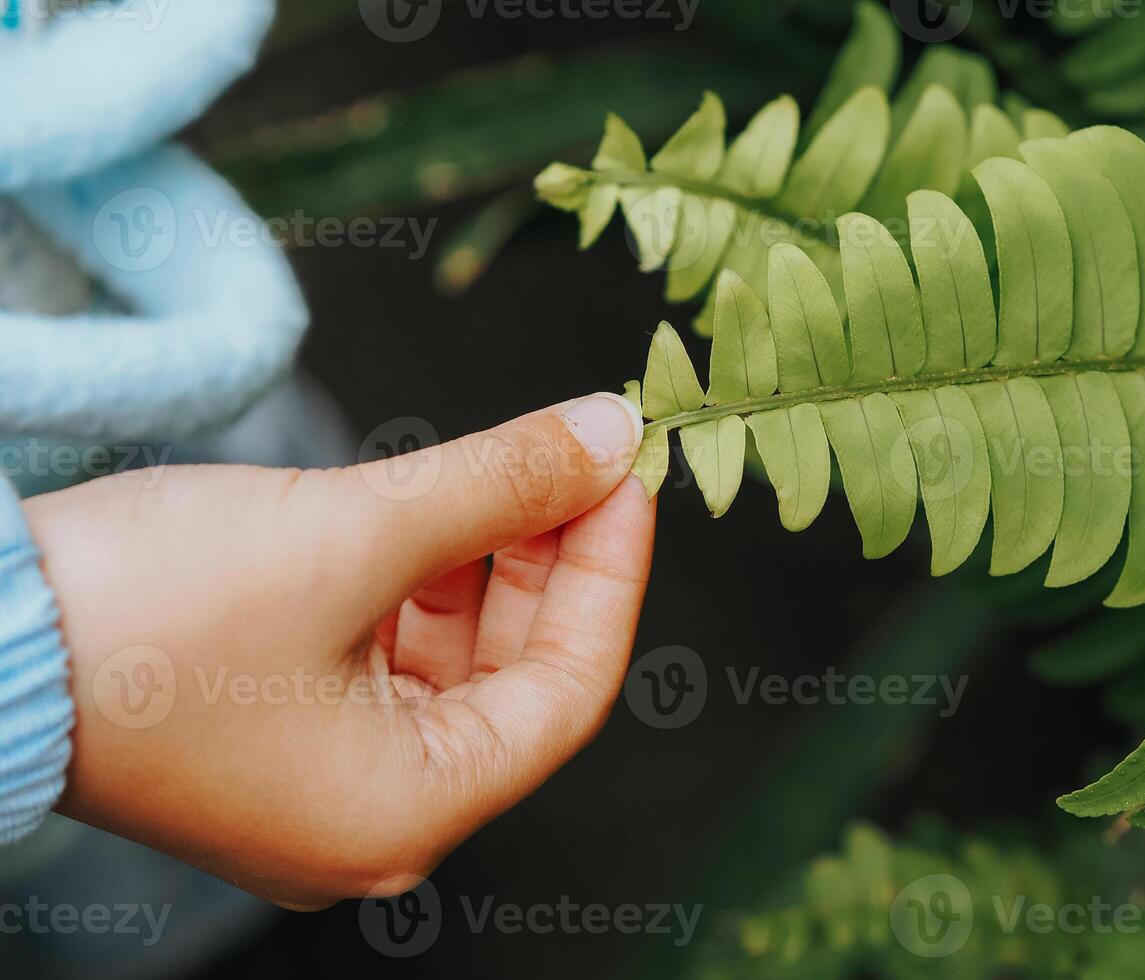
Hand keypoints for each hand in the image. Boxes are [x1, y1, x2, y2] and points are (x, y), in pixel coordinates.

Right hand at [22, 393, 652, 909]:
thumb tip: (609, 434)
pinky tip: (436, 507)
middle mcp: (371, 819)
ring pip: (450, 661)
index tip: (628, 473)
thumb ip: (497, 482)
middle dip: (550, 556)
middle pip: (514, 675)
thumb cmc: (137, 613)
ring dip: (485, 560)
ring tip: (512, 466)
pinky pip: (384, 657)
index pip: (569, 692)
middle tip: (580, 457)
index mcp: (404, 814)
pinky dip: (419, 582)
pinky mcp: (274, 730)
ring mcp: (318, 780)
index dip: (611, 571)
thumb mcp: (349, 531)